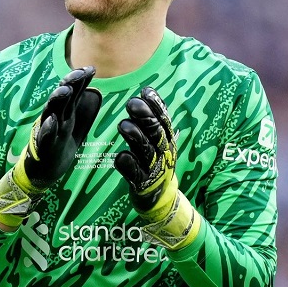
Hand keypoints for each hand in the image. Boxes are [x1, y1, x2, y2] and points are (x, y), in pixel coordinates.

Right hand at [0, 66, 101, 228]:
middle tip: (78, 74)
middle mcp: (55, 117)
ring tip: (65, 90)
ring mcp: (48, 131)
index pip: (72, 91)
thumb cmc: (59, 142)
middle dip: (69, 84)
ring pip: (52, 113)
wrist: (43, 170)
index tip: (91, 69)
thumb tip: (93, 85)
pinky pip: (45, 137)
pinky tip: (52, 121)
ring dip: (57, 101)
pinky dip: (48, 129)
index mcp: (64, 111)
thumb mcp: (73, 122)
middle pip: (62, 97)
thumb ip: (80, 104)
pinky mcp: (44, 147)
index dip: (80, 79)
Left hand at [114, 87, 199, 249]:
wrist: (161, 196)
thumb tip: (148, 90)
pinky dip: (127, 165)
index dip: (156, 106)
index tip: (146, 92)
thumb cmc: (155, 161)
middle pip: (156, 133)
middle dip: (145, 118)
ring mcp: (153, 168)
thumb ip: (153, 117)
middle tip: (132, 103)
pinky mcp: (141, 183)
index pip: (164, 119)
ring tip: (123, 125)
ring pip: (145, 151)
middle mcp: (163, 152)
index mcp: (167, 139)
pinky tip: (120, 156)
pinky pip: (134, 173)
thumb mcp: (159, 139)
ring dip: (135, 138)